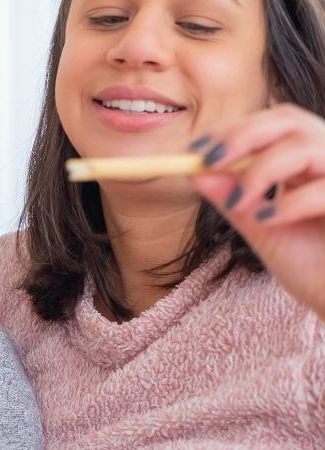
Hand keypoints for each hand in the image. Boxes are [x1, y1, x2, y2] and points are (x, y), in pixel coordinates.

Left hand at [192, 103, 324, 321]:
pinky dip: (289, 202)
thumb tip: (197, 173)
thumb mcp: (264, 232)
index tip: (196, 150)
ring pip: (304, 145)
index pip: (272, 125)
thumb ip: (235, 202)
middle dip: (242, 136)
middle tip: (208, 161)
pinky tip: (269, 220)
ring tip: (239, 204)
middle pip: (289, 120)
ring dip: (260, 171)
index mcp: (309, 163)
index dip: (233, 131)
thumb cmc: (315, 269)